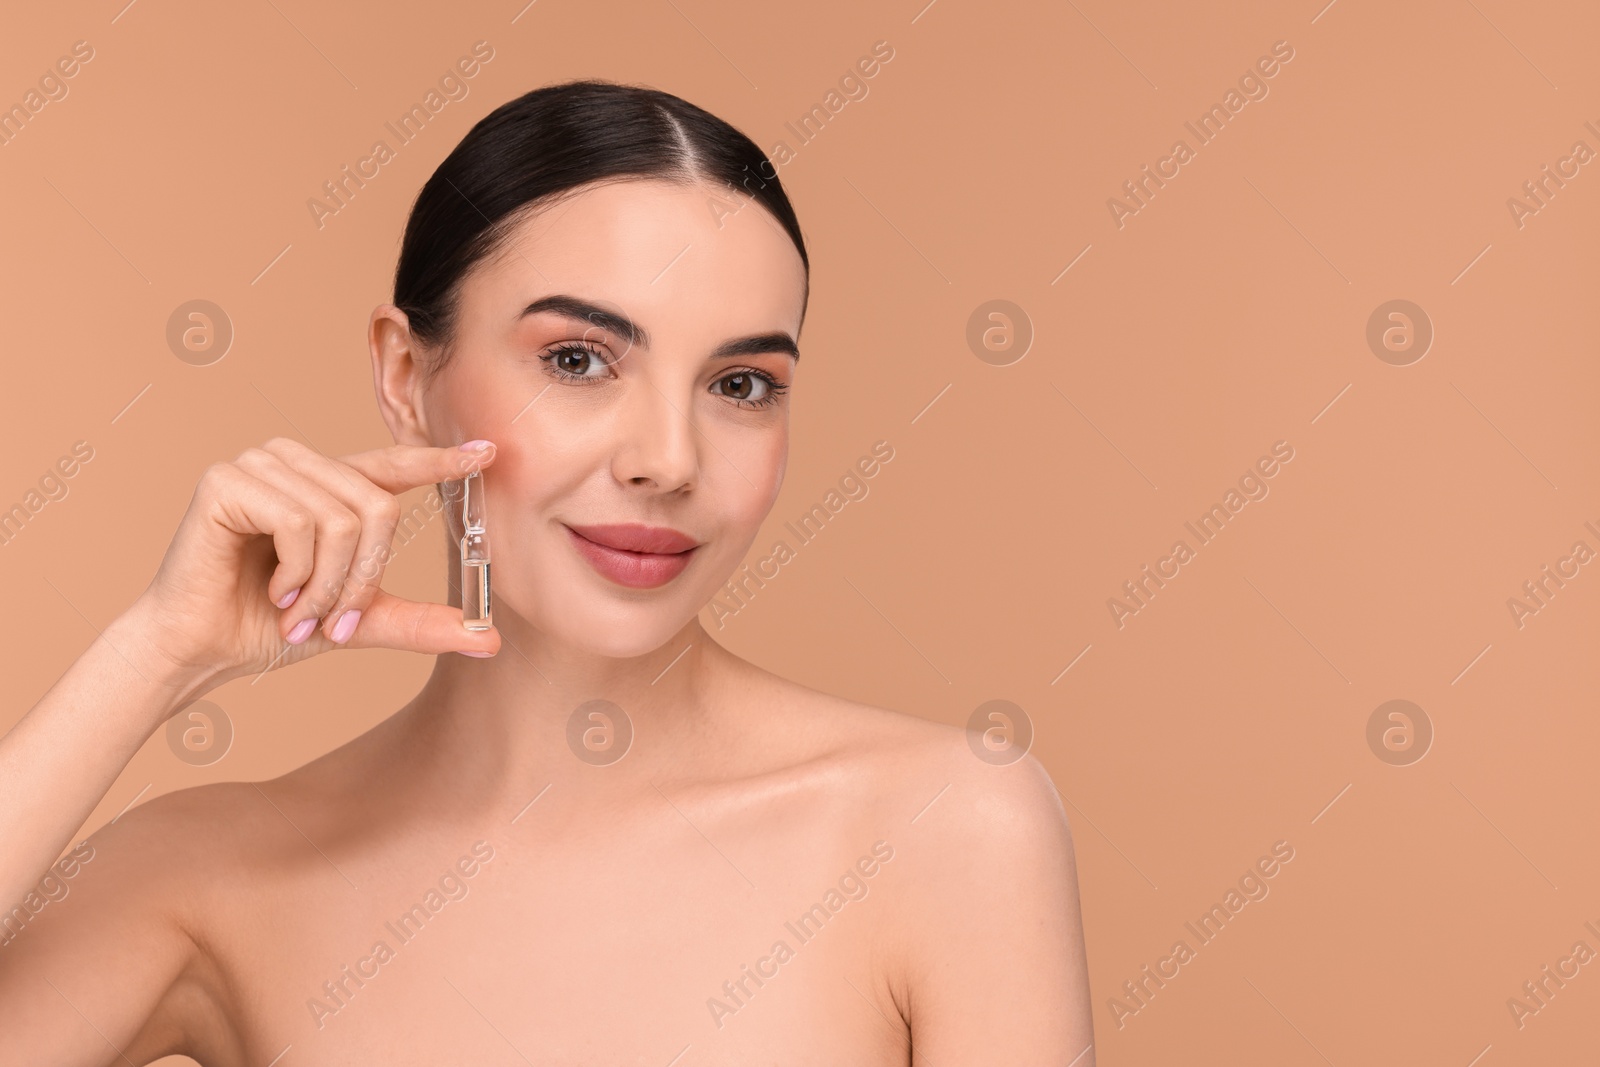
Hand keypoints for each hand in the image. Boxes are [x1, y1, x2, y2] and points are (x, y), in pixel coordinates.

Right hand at [126, 437, 499, 689]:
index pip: (393, 465)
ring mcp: (261, 464)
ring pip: (343, 519)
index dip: (439, 460)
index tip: (486, 453)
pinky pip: (300, 523)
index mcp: (328, 486)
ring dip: (327, 583)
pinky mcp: (227, 479)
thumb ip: (419, 622)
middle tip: (329, 620)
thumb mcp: (360, 622)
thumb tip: (488, 639)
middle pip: (377, 507)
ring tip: (296, 609)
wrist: (201, 650)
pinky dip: (296, 571)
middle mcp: (296, 463)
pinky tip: (272, 590)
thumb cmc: (270, 627)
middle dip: (361, 579)